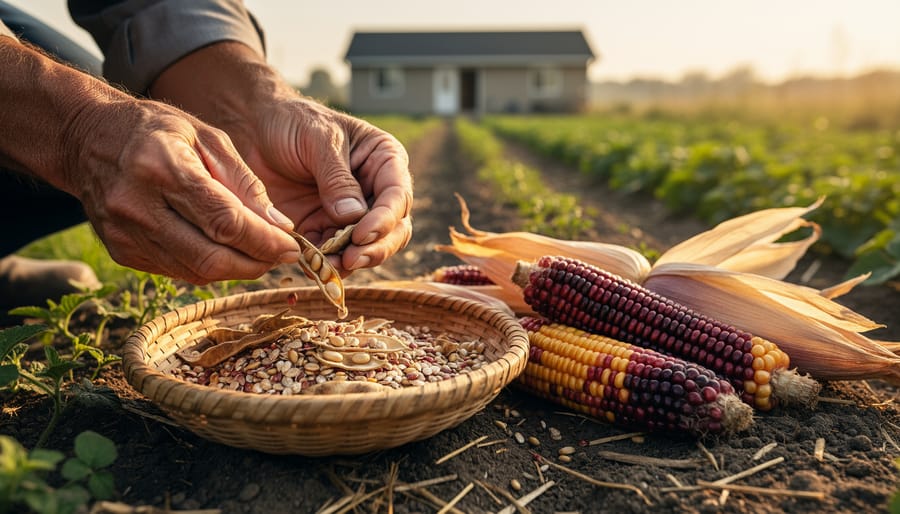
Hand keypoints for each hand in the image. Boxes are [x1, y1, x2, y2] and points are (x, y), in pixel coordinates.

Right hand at [62, 98, 299, 283]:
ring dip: (236, 269)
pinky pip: (177, 271)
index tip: (293, 246)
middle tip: (281, 256)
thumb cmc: (156, 131)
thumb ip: (245, 182)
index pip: (224, 221)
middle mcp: (138, 205)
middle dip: (255, 263)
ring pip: (195, 272)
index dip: (264, 241)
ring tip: (258, 253)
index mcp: (162, 168)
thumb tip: (280, 226)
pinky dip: (208, 267)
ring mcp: (125, 234)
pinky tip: (224, 251)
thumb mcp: (207, 137)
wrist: (86, 139)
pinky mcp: (121, 252)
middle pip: (210, 257)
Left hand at [230, 96, 413, 274]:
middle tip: (351, 259)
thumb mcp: (318, 138)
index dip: (384, 219)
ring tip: (330, 266)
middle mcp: (373, 190)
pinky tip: (312, 266)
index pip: (396, 195)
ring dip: (351, 261)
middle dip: (375, 248)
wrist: (252, 129)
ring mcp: (349, 213)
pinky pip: (333, 254)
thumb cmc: (291, 121)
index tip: (361, 234)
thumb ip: (337, 177)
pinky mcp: (322, 229)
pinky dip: (325, 264)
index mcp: (383, 160)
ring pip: (367, 248)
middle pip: (392, 229)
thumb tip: (354, 216)